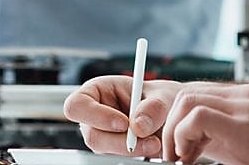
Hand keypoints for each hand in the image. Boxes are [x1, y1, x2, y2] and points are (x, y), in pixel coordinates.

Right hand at [63, 75, 184, 158]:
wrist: (172, 117)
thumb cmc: (161, 99)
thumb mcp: (162, 96)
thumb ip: (153, 107)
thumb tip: (138, 126)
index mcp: (97, 91)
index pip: (77, 105)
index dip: (96, 116)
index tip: (124, 123)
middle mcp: (94, 115)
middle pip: (91, 135)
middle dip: (120, 141)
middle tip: (148, 140)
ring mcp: (101, 135)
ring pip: (104, 150)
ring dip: (131, 150)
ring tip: (154, 142)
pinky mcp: (111, 150)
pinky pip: (115, 158)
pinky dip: (134, 155)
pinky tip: (150, 146)